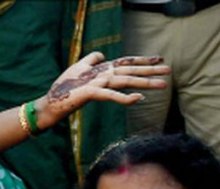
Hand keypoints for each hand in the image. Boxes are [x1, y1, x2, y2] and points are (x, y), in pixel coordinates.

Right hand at [39, 52, 169, 125]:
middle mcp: (101, 72)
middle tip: (168, 71)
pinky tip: (138, 99)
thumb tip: (102, 55)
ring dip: (145, 82)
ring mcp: (96, 82)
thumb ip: (91, 60)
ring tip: (162, 85)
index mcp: (100, 68)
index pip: (126, 62)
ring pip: (125, 80)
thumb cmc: (63, 88)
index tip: (160, 60)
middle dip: (150, 70)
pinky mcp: (89, 92)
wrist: (50, 103)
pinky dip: (125, 97)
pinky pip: (111, 95)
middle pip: (130, 70)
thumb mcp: (78, 70)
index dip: (143, 60)